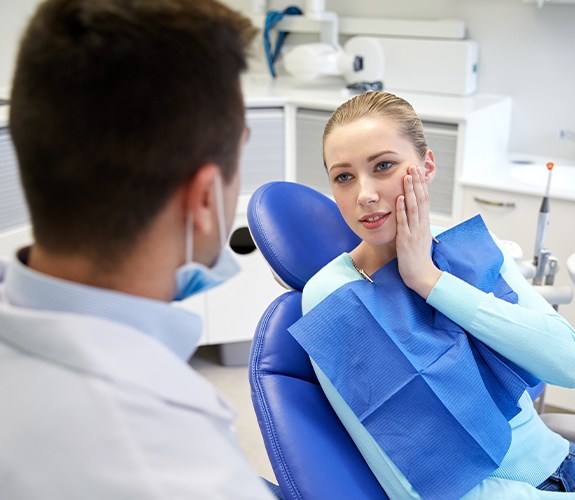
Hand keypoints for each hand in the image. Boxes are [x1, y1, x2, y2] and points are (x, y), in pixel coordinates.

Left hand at [395, 165, 441, 298]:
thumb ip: (417, 225)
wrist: (422, 276)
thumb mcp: (419, 238)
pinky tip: (398, 198)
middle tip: (413, 166)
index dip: (421, 185)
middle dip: (416, 182)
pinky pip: (404, 222)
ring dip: (409, 191)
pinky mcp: (406, 240)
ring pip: (413, 207)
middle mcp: (421, 225)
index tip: (417, 171)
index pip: (424, 200)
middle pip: (421, 199)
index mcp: (424, 224)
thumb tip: (414, 214)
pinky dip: (401, 209)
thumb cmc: (418, 259)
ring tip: (407, 177)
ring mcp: (414, 232)